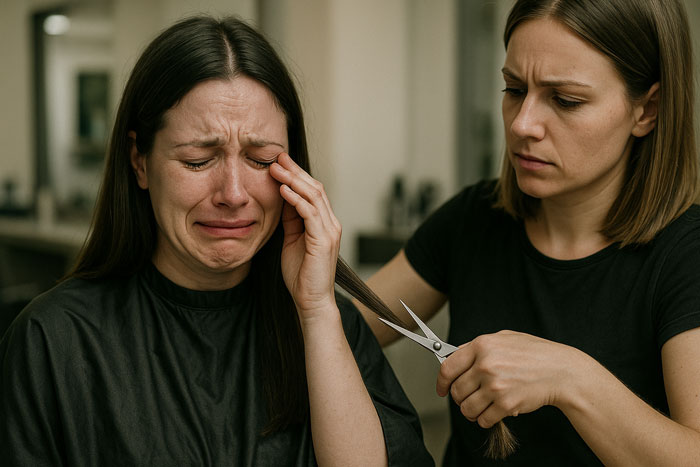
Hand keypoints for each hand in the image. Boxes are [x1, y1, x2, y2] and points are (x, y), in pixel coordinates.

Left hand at [269, 153, 340, 321]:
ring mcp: (329, 230)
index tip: (279, 162)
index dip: (297, 175)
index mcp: (324, 223)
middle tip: (277, 157)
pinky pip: (310, 212)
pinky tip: (282, 189)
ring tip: (275, 168)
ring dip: (293, 180)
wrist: (311, 301)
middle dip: (295, 171)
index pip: (313, 191)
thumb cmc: (301, 275)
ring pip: (314, 196)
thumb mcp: (292, 240)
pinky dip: (295, 199)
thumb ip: (291, 220)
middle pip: (315, 187)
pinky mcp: (323, 240)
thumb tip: (282, 198)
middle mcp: (331, 223)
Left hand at [436, 330, 582, 428]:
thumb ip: (478, 346)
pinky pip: (483, 419)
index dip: (441, 382)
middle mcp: (486, 365)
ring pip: (467, 408)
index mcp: (482, 346)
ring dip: (471, 411)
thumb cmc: (535, 354)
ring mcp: (495, 385)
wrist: (561, 371)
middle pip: (456, 390)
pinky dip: (485, 419)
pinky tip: (494, 412)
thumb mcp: (504, 338)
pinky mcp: (506, 404)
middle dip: (459, 398)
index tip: (442, 389)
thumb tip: (455, 355)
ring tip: (481, 407)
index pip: (448, 367)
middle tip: (468, 398)